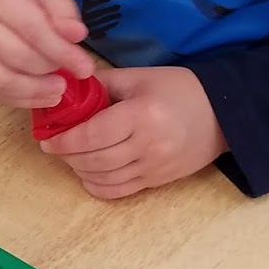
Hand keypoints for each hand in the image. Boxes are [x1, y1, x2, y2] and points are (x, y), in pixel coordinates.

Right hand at [0, 0, 94, 108]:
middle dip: (49, 71)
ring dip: (36, 91)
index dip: (62, 52)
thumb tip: (76, 35)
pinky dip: (22, 100)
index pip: (33, 29)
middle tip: (68, 76)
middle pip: (18, 56)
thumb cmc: (15, 1)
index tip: (85, 68)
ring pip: (3, 81)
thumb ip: (63, 11)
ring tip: (57, 91)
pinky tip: (40, 97)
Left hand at [36, 64, 227, 197]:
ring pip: (104, 178)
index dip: (65, 140)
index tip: (47, 139)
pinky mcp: (158, 181)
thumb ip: (102, 83)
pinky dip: (97, 186)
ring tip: (71, 156)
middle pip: (95, 159)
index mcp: (142, 115)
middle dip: (68, 155)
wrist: (221, 113)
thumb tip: (67, 87)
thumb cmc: (178, 89)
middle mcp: (148, 145)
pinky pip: (119, 191)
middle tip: (55, 146)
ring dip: (80, 170)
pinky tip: (88, 174)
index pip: (92, 134)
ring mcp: (154, 167)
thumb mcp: (139, 77)